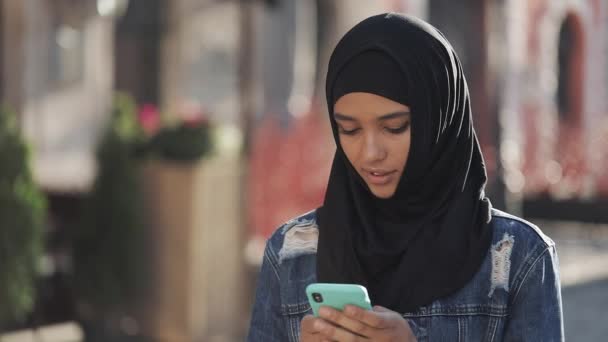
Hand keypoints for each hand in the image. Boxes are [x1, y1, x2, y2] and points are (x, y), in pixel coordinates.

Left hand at [299, 305, 416, 340]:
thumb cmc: (394, 327)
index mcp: (389, 324)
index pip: (374, 319)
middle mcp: (381, 338)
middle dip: (339, 319)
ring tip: (318, 323)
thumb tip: (354, 304)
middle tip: (323, 310)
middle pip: (358, 329)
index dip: (360, 313)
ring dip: (333, 332)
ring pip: (351, 341)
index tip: (346, 306)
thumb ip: (375, 311)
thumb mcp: (392, 316)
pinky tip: (323, 339)